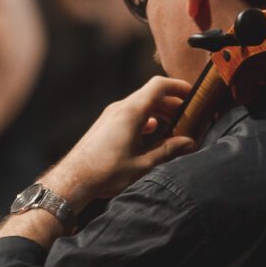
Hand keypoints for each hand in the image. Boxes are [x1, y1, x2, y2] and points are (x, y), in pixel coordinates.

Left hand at [43, 76, 195, 210]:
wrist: (72, 180)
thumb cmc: (106, 173)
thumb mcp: (143, 164)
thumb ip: (167, 151)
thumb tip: (188, 143)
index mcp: (131, 112)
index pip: (159, 86)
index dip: (178, 87)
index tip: (193, 95)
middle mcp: (120, 108)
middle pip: (151, 95)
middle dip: (172, 104)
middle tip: (189, 117)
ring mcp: (111, 116)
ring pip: (140, 105)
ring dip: (158, 112)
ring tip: (174, 127)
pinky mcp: (105, 125)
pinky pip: (129, 114)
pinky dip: (144, 119)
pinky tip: (152, 133)